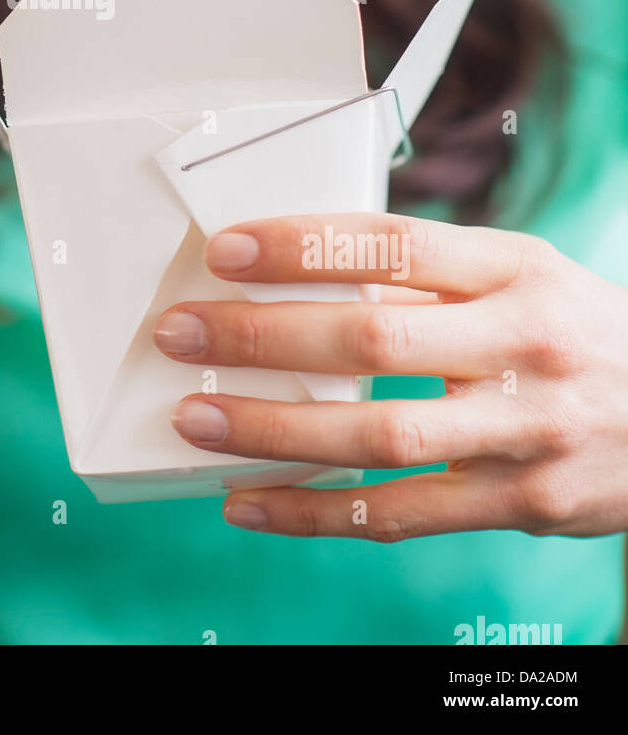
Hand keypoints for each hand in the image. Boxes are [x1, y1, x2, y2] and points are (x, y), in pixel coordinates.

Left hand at [153, 213, 627, 540]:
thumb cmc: (577, 332)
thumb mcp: (523, 276)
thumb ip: (429, 276)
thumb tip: (297, 273)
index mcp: (517, 269)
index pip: (393, 245)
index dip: (302, 246)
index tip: (226, 251)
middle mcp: (526, 345)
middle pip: (375, 339)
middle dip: (264, 338)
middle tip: (181, 335)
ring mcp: (528, 431)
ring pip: (382, 437)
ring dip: (275, 433)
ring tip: (198, 421)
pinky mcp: (525, 503)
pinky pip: (403, 515)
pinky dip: (317, 513)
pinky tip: (252, 502)